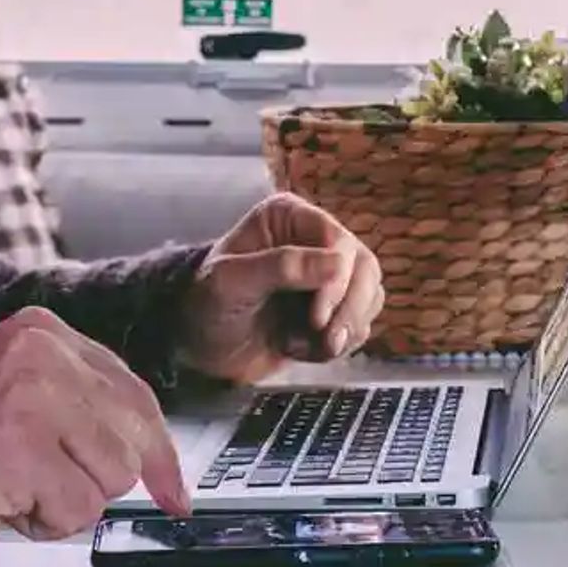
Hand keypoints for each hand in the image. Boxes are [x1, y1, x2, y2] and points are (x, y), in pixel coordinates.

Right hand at [0, 305, 189, 552]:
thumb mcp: (22, 389)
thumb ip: (82, 404)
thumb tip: (151, 459)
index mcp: (44, 331)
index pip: (132, 392)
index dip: (159, 449)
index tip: (175, 489)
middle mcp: (41, 356)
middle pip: (129, 442)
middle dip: (96, 477)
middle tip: (46, 480)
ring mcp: (29, 401)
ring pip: (110, 480)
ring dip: (68, 500)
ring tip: (18, 484)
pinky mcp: (18, 451)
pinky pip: (76, 511)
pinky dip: (45, 522)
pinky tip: (6, 502)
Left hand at [178, 193, 384, 383]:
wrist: (198, 348)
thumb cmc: (206, 304)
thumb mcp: (232, 282)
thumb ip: (281, 267)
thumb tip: (337, 265)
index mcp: (289, 217)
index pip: (339, 241)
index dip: (338, 280)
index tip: (317, 316)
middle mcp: (314, 240)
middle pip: (365, 267)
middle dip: (348, 309)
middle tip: (325, 340)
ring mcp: (327, 276)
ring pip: (370, 296)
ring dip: (345, 329)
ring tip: (304, 345)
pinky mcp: (332, 309)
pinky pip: (361, 324)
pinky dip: (340, 344)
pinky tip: (303, 349)